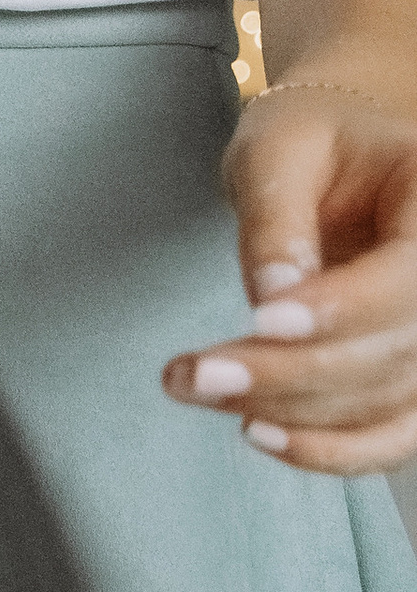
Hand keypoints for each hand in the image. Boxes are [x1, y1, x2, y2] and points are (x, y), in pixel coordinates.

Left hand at [163, 85, 416, 472]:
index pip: (407, 277)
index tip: (261, 319)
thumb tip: (273, 292)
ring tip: (195, 386)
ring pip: (385, 404)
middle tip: (196, 372)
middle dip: (290, 372)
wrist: (339, 160)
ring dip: (290, 414)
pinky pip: (389, 439)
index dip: (341, 309)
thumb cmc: (310, 140)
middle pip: (393, 352)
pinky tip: (257, 432)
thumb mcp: (278, 149)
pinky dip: (328, 451)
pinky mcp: (411, 380)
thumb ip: (278, 218)